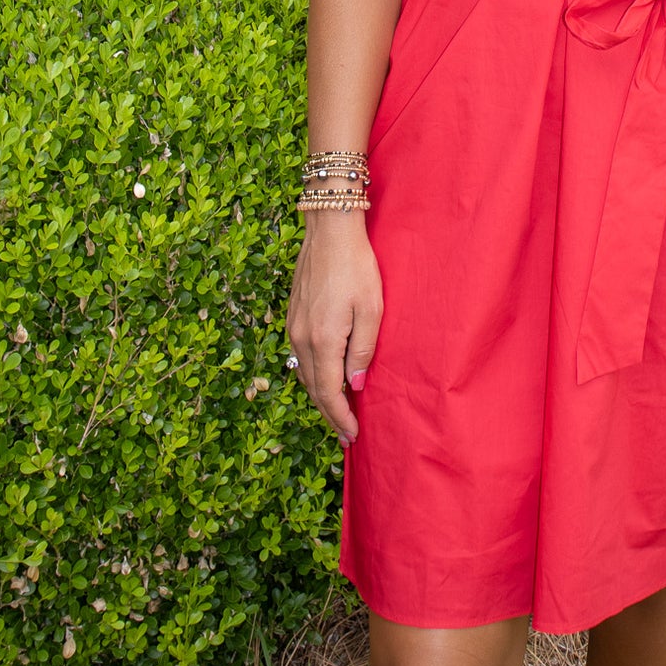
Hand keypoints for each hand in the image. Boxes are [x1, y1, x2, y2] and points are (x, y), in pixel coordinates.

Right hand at [286, 214, 382, 444]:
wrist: (329, 229)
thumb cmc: (357, 266)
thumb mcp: (371, 309)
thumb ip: (362, 351)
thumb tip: (355, 386)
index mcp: (322, 340)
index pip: (329, 393)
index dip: (340, 418)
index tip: (352, 436)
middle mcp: (301, 338)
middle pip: (313, 388)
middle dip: (330, 414)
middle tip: (346, 435)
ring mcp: (293, 326)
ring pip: (304, 373)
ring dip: (321, 395)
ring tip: (338, 411)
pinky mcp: (293, 315)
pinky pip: (301, 356)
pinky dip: (313, 374)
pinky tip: (326, 376)